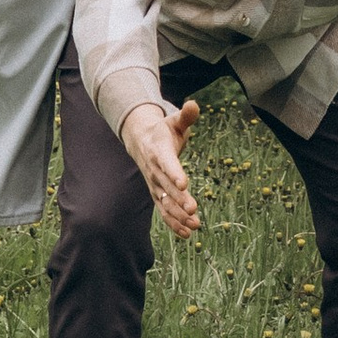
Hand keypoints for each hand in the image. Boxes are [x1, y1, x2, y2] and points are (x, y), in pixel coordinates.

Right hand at [122, 101, 201, 237]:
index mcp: (159, 151)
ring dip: (179, 216)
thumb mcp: (174, 121)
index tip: (184, 184)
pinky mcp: (158, 195)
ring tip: (195, 225)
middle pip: (167, 188)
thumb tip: (194, 104)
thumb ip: (186, 116)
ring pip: (165, 203)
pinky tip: (187, 233)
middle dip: (179, 200)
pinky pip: (164, 212)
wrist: (142, 142)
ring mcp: (155, 185)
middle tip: (193, 209)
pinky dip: (174, 223)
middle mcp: (155, 171)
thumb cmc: (164, 131)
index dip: (174, 173)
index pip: (167, 163)